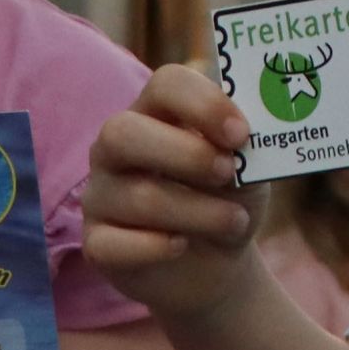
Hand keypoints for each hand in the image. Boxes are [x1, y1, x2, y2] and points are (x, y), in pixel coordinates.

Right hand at [82, 66, 259, 319]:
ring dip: (199, 212)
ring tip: (234, 222)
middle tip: (228, 173)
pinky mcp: (97, 244)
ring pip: (138, 197)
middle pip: (124, 132)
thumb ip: (249, 148)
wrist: (215, 264)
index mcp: (156, 114)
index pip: (166, 84)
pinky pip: (115, 245)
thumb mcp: (249, 170)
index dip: (204, 104)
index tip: (241, 135)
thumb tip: (251, 135)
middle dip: (186, 154)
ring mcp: (100, 195)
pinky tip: (181, 246)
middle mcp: (116, 148)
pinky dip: (157, 247)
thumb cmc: (229, 200)